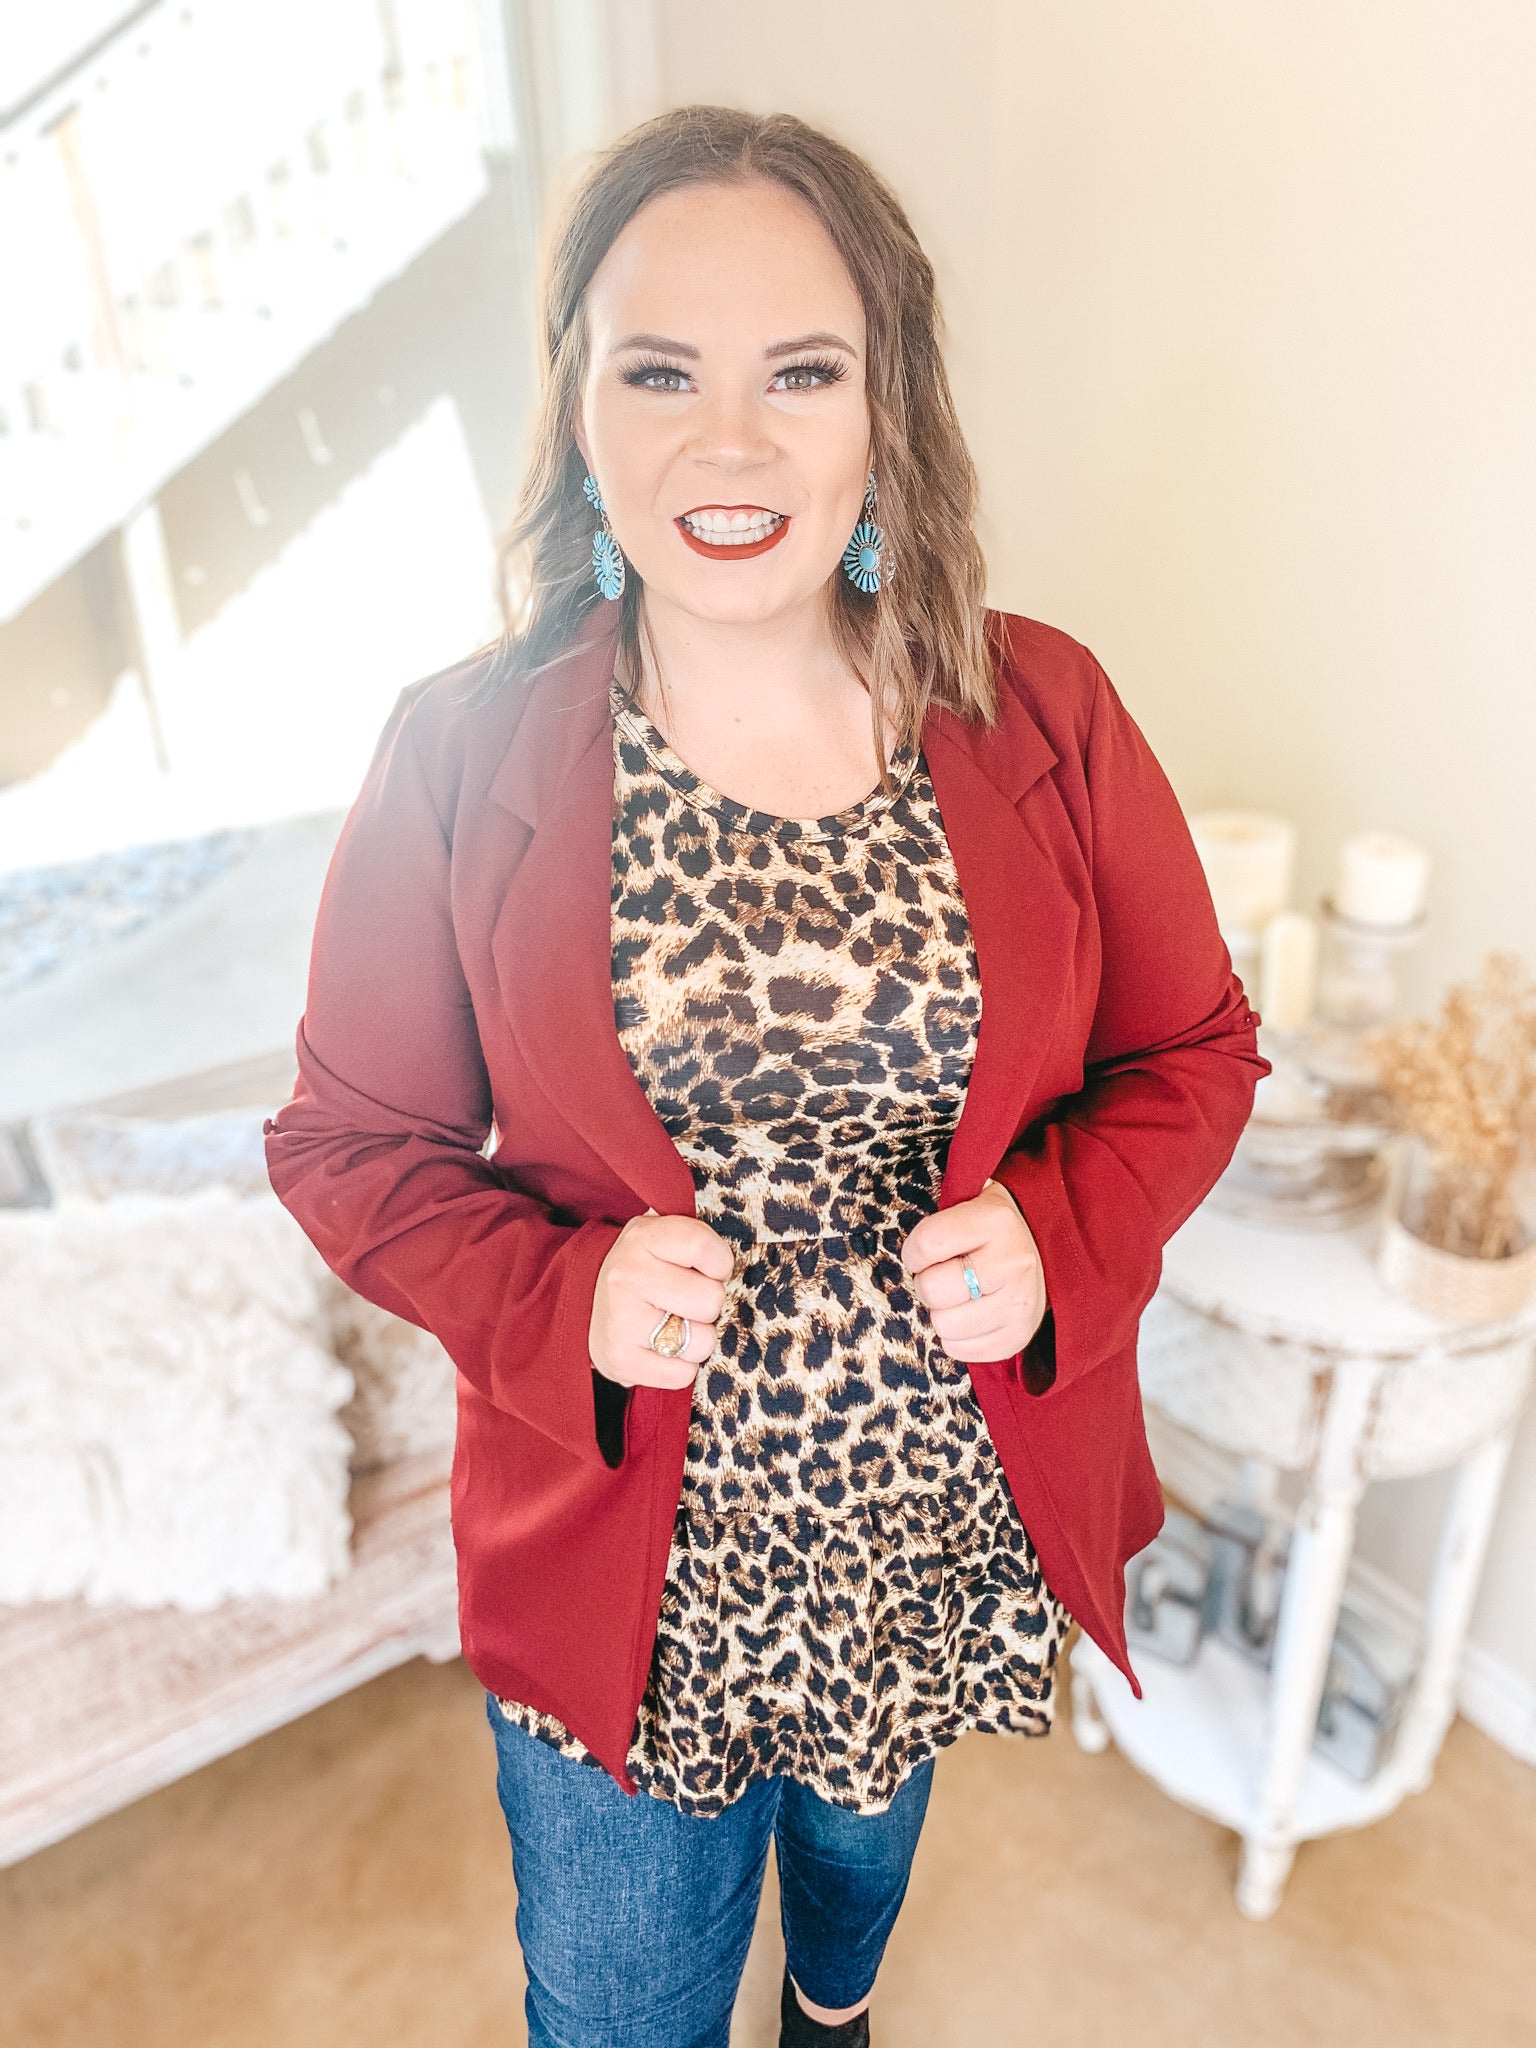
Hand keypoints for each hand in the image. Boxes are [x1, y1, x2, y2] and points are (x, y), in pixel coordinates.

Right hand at [589, 1207, 735, 1390]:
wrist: (590, 1311)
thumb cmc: (646, 1274)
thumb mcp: (664, 1242)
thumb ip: (698, 1245)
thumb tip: (740, 1265)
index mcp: (642, 1236)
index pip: (703, 1246)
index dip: (719, 1264)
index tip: (709, 1271)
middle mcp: (626, 1273)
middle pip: (712, 1299)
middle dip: (708, 1307)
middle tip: (685, 1304)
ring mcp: (621, 1317)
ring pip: (703, 1341)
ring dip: (697, 1340)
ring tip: (672, 1327)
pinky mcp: (620, 1359)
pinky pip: (683, 1374)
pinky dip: (680, 1368)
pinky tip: (660, 1351)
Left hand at [899, 1178, 1047, 1363]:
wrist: (1039, 1251)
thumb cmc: (986, 1231)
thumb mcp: (967, 1206)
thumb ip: (937, 1225)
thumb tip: (905, 1260)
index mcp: (996, 1221)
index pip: (926, 1244)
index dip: (914, 1253)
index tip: (925, 1252)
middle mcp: (1014, 1261)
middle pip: (932, 1289)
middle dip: (928, 1284)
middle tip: (944, 1276)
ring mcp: (1021, 1302)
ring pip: (944, 1325)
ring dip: (941, 1313)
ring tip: (958, 1297)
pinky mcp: (1020, 1335)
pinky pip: (960, 1350)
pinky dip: (955, 1338)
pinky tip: (969, 1316)